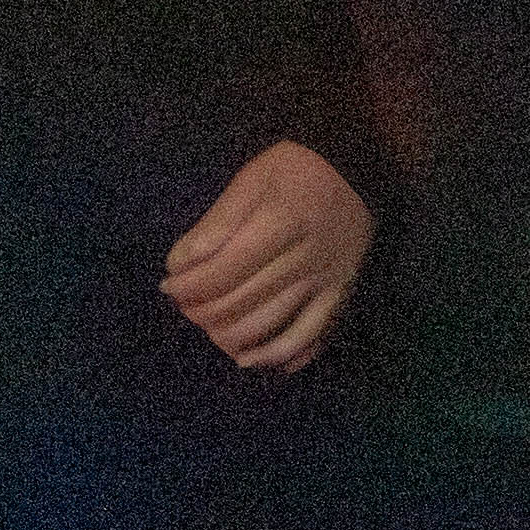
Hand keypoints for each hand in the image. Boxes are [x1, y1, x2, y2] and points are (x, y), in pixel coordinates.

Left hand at [162, 142, 371, 371]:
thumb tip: (178, 265)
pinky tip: (250, 361)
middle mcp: (308, 257)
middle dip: (202, 312)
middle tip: (184, 308)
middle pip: (243, 303)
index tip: (168, 286)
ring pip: (271, 328)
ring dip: (229, 338)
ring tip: (208, 330)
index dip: (189, 286)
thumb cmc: (298, 169)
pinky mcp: (341, 295)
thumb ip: (216, 222)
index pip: (224, 271)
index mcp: (283, 222)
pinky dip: (278, 357)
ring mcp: (328, 281)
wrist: (360, 170)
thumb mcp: (253, 178)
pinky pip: (310, 338)